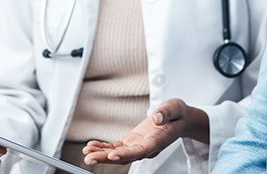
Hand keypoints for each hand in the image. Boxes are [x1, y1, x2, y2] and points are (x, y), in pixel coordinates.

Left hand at [83, 99, 208, 164]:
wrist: (179, 119)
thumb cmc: (178, 114)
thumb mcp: (175, 108)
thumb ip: (166, 113)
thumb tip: (157, 117)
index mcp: (158, 141)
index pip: (141, 151)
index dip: (126, 154)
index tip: (113, 155)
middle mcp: (146, 147)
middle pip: (125, 156)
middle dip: (106, 158)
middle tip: (90, 158)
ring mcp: (138, 146)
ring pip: (118, 153)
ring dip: (102, 154)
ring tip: (87, 153)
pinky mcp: (133, 141)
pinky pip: (117, 146)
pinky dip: (104, 147)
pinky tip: (93, 146)